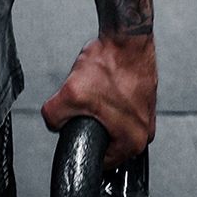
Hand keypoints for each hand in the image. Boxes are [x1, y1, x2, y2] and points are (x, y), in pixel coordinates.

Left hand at [42, 35, 156, 167]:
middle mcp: (143, 132)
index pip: (101, 160)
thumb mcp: (71, 93)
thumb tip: (52, 123)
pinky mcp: (142, 98)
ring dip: (96, 106)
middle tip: (84, 101)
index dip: (81, 142)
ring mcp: (144, 115)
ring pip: (109, 119)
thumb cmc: (111, 64)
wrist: (126, 37)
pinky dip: (105, 94)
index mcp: (132, 142)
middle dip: (88, 120)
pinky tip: (102, 81)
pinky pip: (117, 104)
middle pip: (104, 138)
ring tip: (94, 87)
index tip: (75, 128)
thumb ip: (54, 116)